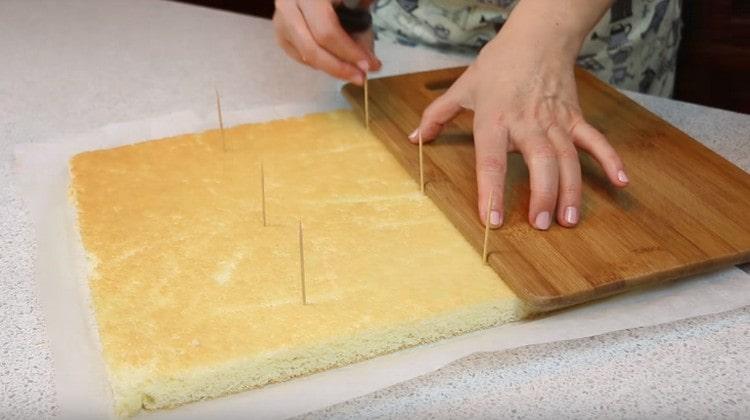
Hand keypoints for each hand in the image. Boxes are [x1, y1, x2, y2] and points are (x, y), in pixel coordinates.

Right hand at [273, 0, 380, 84]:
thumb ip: (362, 30)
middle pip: (311, 49)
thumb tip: (368, 63)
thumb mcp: (356, 3)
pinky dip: (320, 63)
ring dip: (332, 69)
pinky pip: (301, 57)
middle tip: (361, 77)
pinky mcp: (280, 33)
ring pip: (305, 56)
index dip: (349, 52)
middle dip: (339, 68)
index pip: (327, 31)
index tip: (370, 65)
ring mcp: (280, 21)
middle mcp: (288, 7)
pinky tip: (336, 60)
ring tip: (353, 72)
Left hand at [410, 27, 627, 229]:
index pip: (492, 160)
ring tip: (568, 220)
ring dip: (570, 190)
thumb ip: (436, 115)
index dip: (492, 191)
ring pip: (567, 158)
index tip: (493, 220)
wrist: (537, 36)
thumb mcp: (462, 88)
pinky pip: (595, 141)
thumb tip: (415, 139)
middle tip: (541, 225)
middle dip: (542, 195)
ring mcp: (555, 120)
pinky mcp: (575, 117)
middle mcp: (527, 122)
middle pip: (539, 162)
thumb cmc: (498, 64)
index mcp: (495, 119)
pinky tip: (621, 182)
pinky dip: (610, 160)